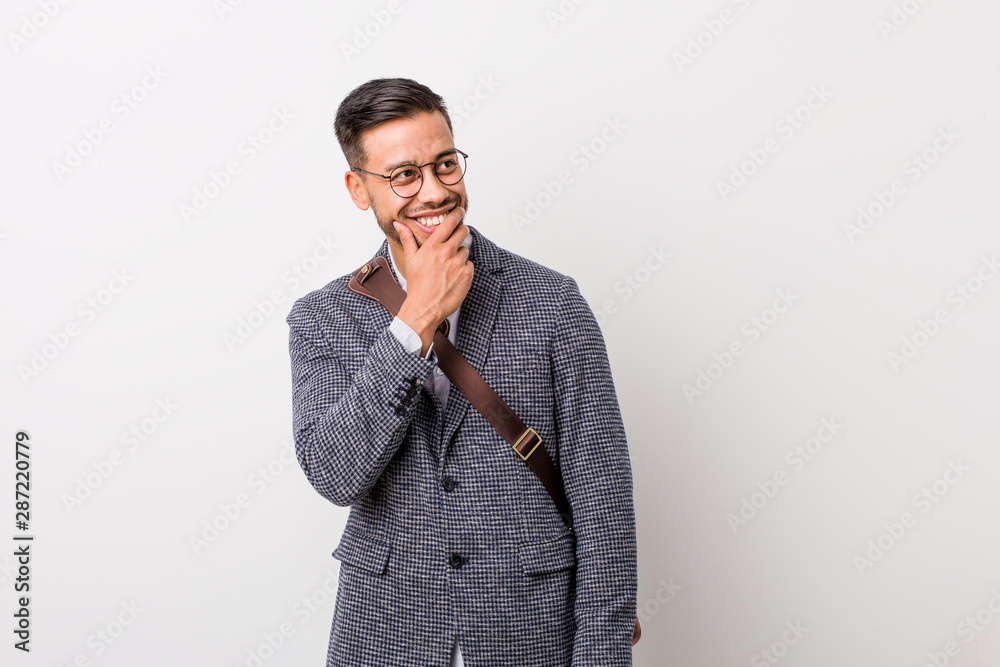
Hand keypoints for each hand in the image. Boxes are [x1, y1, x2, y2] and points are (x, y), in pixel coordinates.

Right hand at [394, 207, 472, 354]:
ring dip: (460, 255)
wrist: (425, 308)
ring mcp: (458, 264)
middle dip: (462, 232)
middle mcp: (446, 253)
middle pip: (463, 232)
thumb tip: (398, 224)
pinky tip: (453, 277)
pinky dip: (464, 269)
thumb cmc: (417, 285)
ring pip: (465, 250)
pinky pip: (470, 265)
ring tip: (448, 267)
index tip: (459, 210)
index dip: (457, 214)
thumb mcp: (411, 260)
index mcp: (432, 247)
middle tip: (457, 237)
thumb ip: (407, 239)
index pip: (449, 222)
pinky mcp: (467, 275)